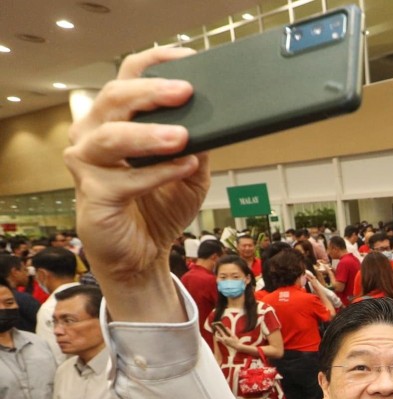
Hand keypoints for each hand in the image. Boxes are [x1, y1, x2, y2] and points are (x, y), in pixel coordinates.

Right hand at [63, 47, 210, 287]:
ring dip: (150, 134)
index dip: (155, 63)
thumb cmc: (159, 208)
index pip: (128, 77)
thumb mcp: (192, 171)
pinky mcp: (93, 194)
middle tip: (185, 91)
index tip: (187, 58)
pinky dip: (158, 173)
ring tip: (182, 137)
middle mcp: (94, 133)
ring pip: (112, 136)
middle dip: (151, 92)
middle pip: (115, 97)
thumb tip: (213, 120)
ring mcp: (88, 163)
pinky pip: (126, 179)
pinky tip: (182, 169)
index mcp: (116, 120)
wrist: (142, 255)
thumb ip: (199, 145)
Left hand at [214, 325, 243, 349]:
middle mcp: (223, 340)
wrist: (237, 347)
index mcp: (225, 338)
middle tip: (217, 330)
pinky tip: (222, 335)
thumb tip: (226, 327)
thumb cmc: (236, 341)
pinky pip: (220, 340)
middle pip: (217, 336)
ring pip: (218, 338)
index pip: (221, 332)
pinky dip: (220, 337)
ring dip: (218, 335)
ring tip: (218, 332)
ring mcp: (223, 342)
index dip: (218, 328)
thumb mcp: (233, 335)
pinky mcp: (224, 343)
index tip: (216, 326)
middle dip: (216, 333)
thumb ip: (229, 331)